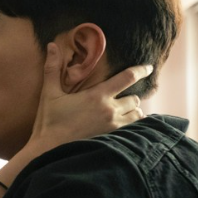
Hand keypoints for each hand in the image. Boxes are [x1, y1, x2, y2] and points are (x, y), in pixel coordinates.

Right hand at [25, 42, 151, 154]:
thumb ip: (52, 68)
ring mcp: (114, 127)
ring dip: (133, 113)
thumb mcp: (49, 94)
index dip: (141, 70)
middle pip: (134, 99)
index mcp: (97, 96)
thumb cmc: (49, 122)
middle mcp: (110, 110)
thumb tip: (51, 45)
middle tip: (121, 100)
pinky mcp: (113, 141)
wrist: (49, 151)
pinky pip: (133, 131)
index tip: (148, 67)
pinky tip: (126, 130)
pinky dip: (133, 128)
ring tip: (124, 114)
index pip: (127, 77)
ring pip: (137, 115)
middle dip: (129, 98)